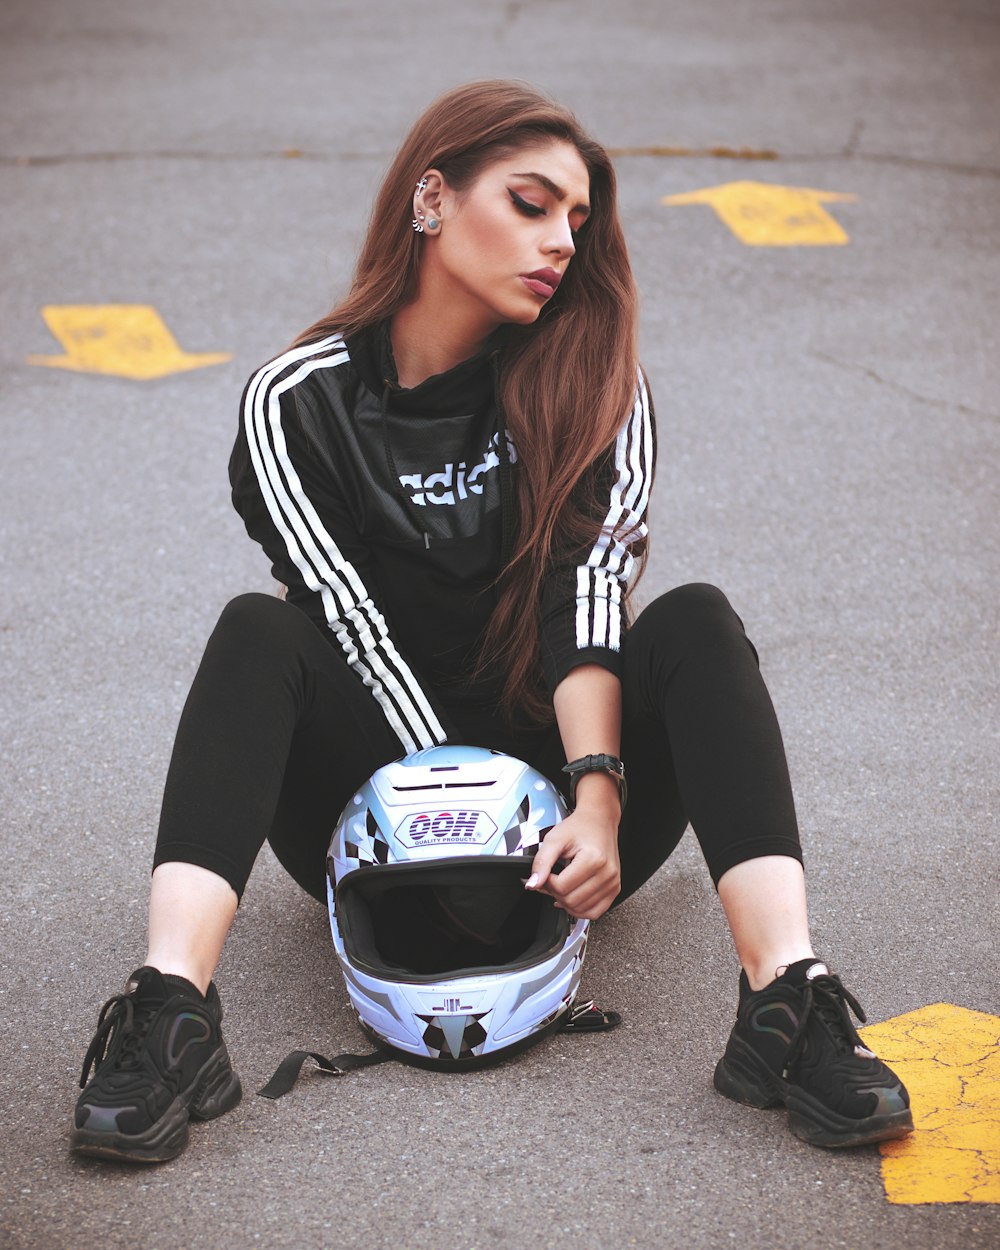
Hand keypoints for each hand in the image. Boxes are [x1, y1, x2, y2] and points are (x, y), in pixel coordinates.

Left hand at [525, 806, 620, 920]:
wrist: (599, 820)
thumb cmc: (579, 827)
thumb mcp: (554, 839)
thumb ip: (541, 862)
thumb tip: (532, 884)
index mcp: (594, 859)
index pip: (562, 887)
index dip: (546, 882)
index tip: (546, 872)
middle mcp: (607, 873)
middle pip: (571, 901)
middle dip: (555, 892)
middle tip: (552, 879)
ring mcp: (613, 883)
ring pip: (581, 910)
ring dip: (566, 902)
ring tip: (562, 885)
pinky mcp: (614, 889)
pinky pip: (595, 912)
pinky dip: (580, 909)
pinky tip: (572, 896)